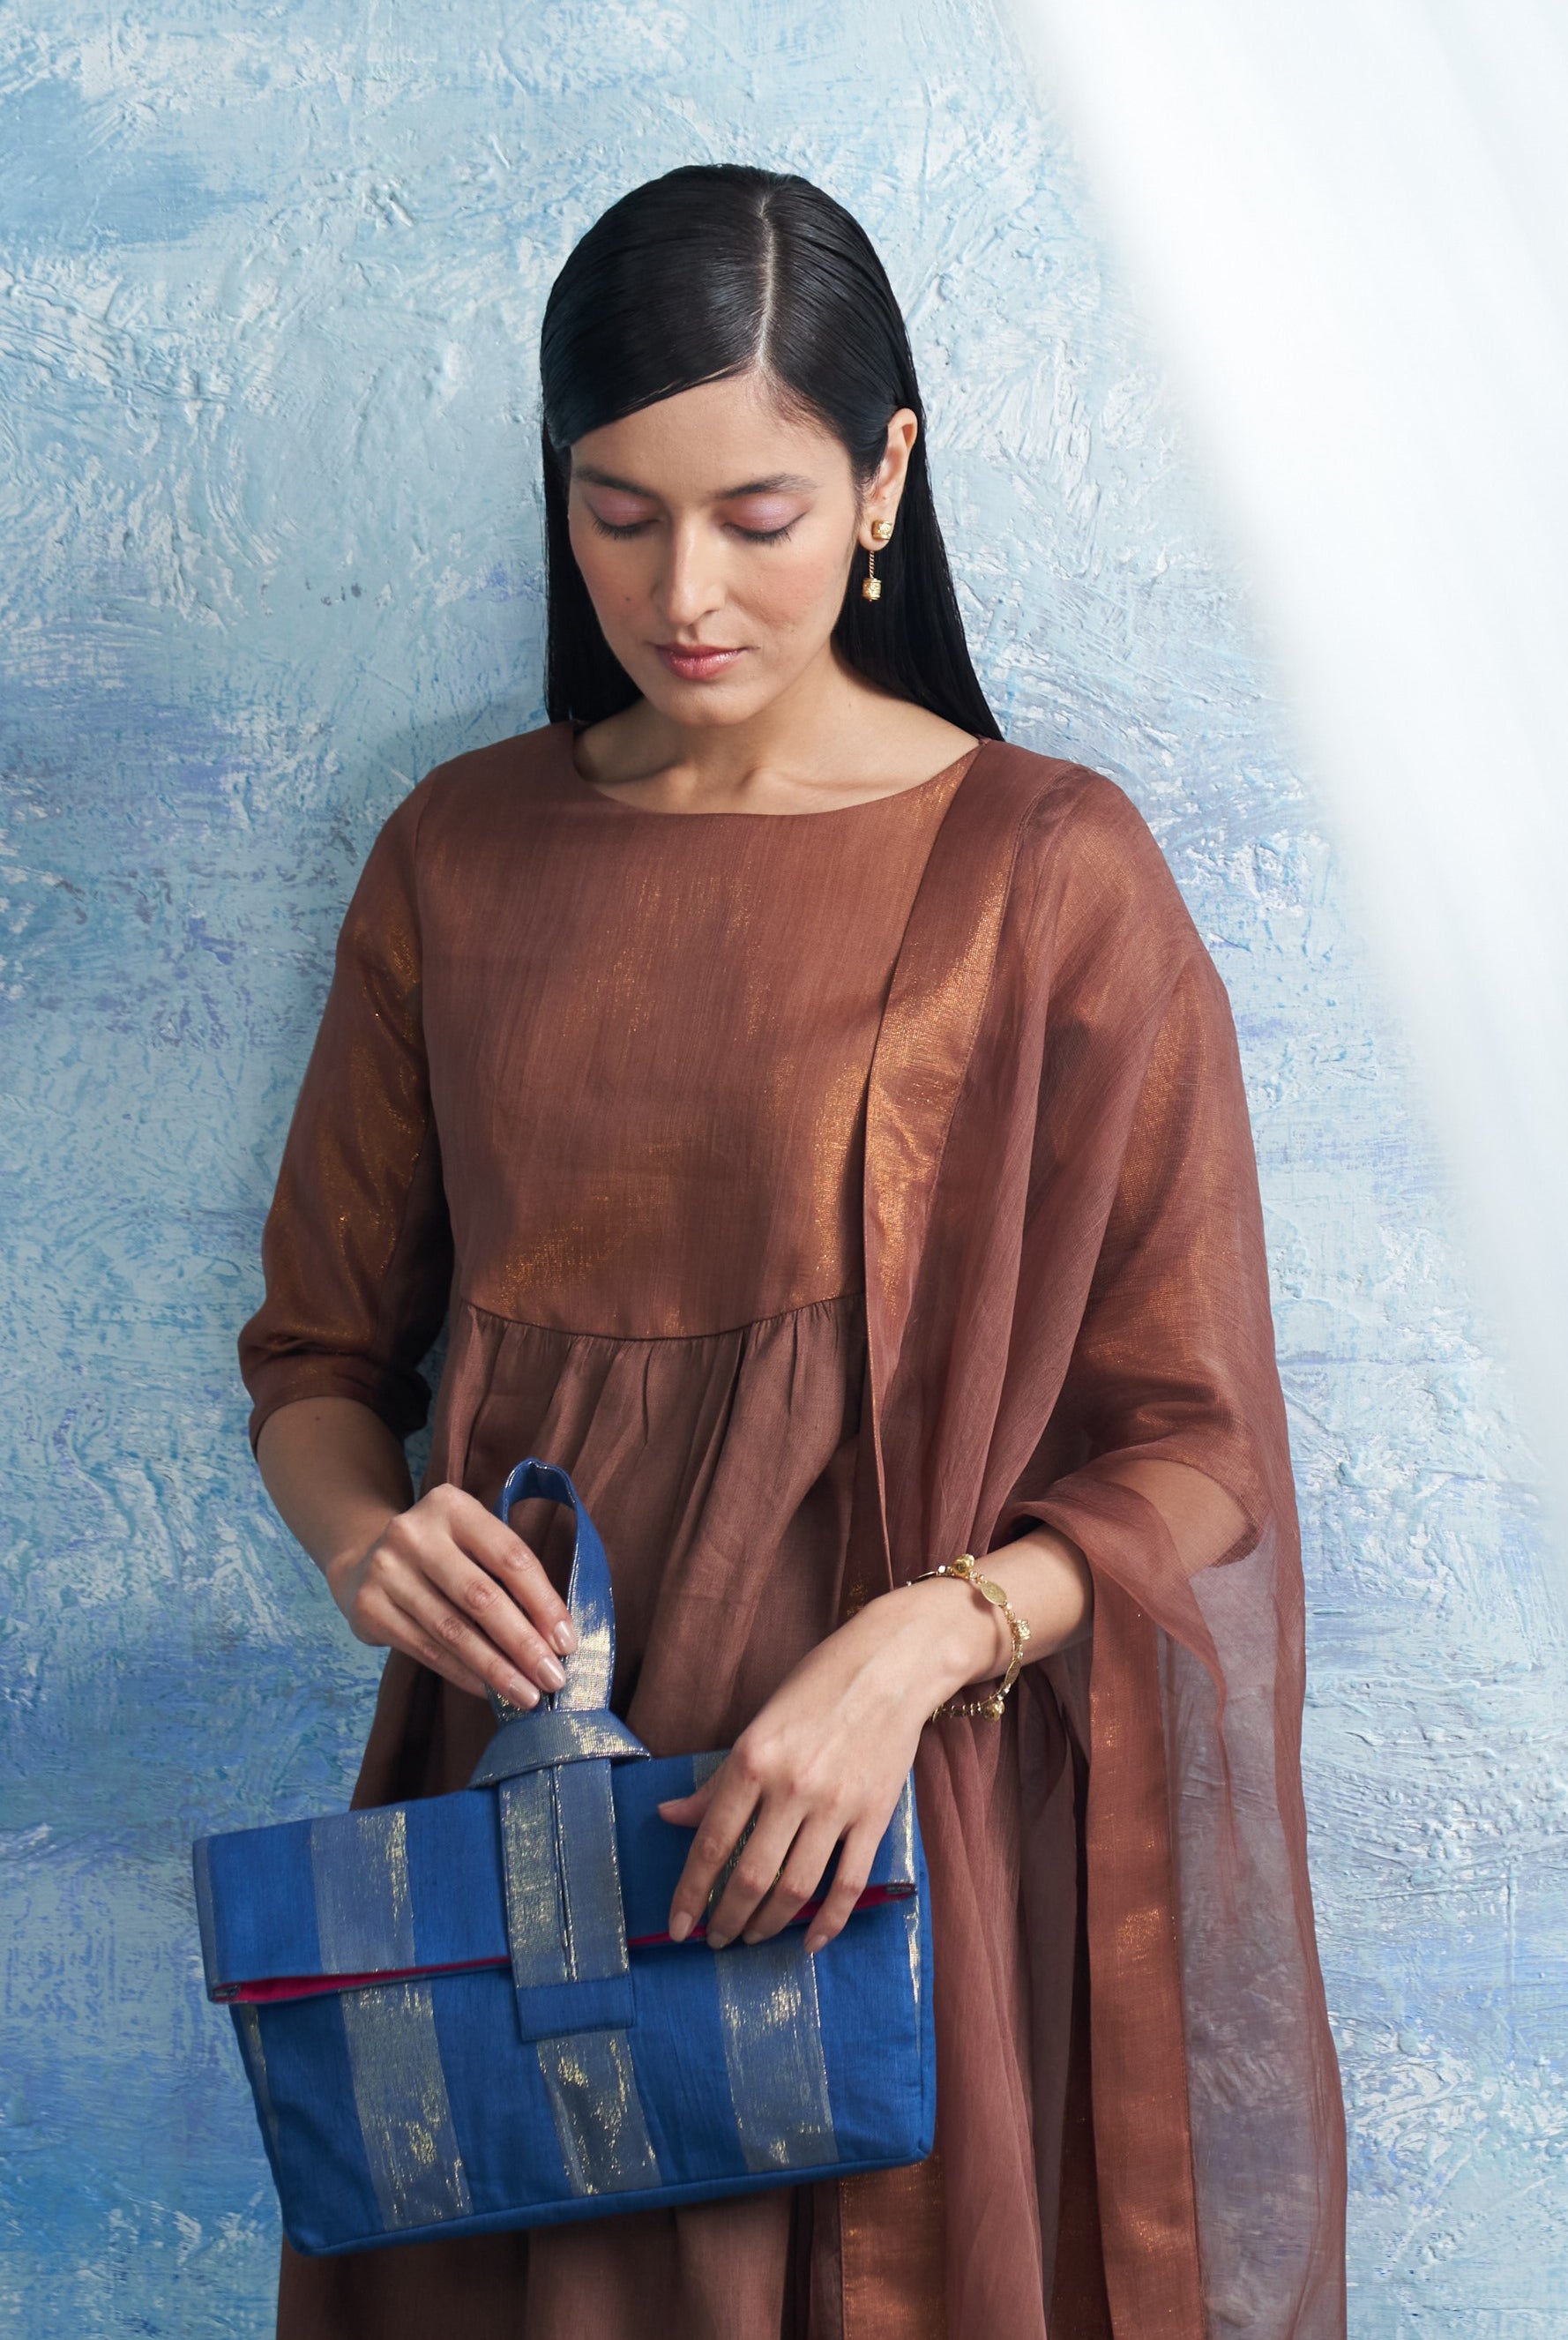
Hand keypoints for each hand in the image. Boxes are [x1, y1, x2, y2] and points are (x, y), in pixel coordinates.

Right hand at [324, 1481, 578, 1708]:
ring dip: (496, 1669)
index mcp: (452, 1506)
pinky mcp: (369, 1609)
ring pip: (453, 1631)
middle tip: (553, 1678)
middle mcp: (414, 1533)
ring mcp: (386, 1570)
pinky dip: (463, 1674)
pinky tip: (489, 1691)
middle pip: (481, 1596)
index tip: (566, 1642)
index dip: (543, 1602)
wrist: (362, 1563)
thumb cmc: (441, 1556)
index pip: (510, 1557)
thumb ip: (509, 1576)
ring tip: (527, 1694)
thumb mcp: (471, 1543)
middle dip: (523, 1643)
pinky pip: (427, 1650)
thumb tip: (556, 1637)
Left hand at [657, 1577, 1004, 1954]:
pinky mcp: (875, 1817)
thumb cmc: (816, 1687)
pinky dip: (829, 1922)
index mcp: (753, 1759)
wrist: (890, 1666)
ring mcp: (836, 1805)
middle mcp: (792, 1787)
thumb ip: (717, 1781)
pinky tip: (810, 1941)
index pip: (711, 1842)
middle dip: (726, 1919)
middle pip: (751, 1876)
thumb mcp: (757, 1726)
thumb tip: (670, 1817)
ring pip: (796, 1888)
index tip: (676, 1928)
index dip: (690, 1894)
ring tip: (751, 1938)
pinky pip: (849, 1884)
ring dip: (768, 1925)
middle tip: (715, 1940)